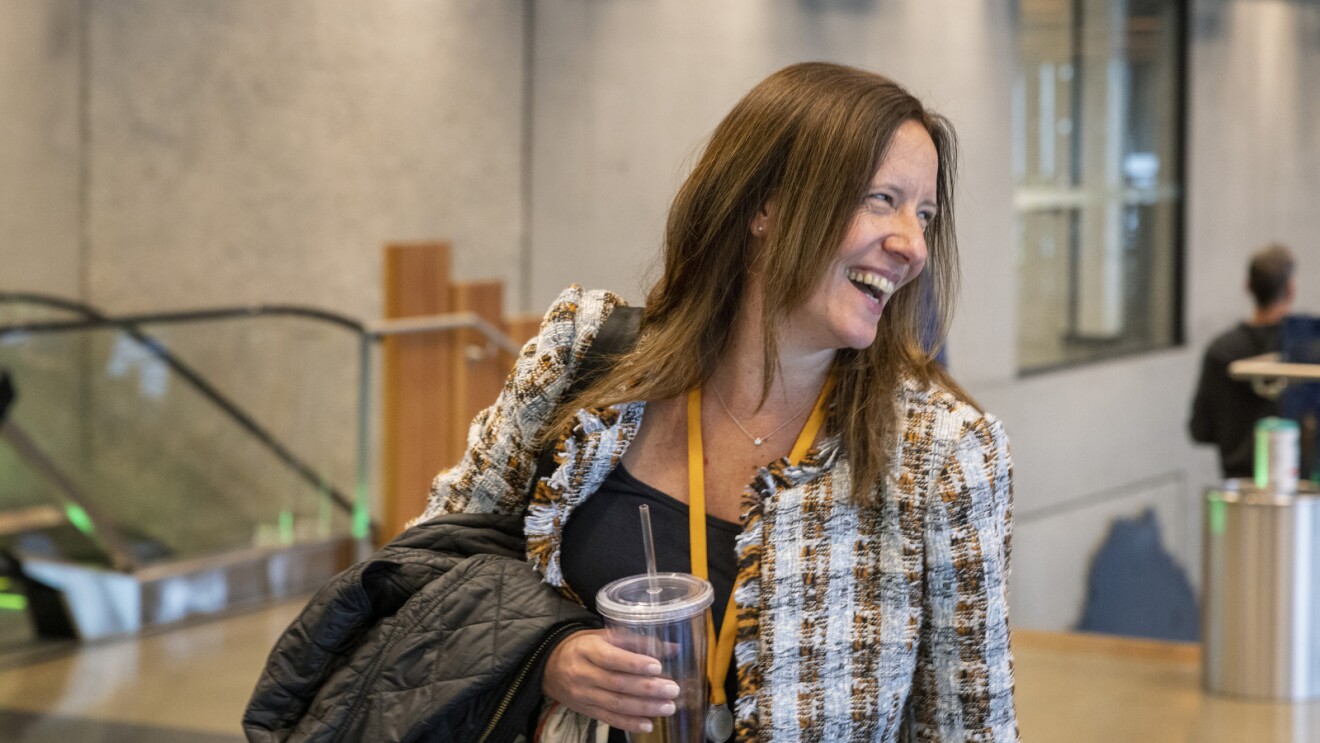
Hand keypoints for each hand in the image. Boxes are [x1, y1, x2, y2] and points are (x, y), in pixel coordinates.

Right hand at [541, 629, 681, 733]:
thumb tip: (672, 648)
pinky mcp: (586, 710)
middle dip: (647, 688)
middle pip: (617, 683)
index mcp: (588, 649)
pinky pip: (609, 719)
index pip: (611, 658)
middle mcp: (583, 673)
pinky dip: (629, 723)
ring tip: (668, 707)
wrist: (550, 665)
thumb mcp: (605, 636)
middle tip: (672, 689)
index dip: (634, 663)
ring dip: (644, 707)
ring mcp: (584, 695)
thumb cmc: (584, 646)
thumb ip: (637, 641)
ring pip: (616, 704)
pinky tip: (648, 724)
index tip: (657, 666)